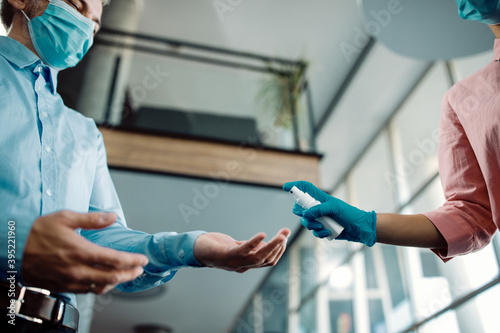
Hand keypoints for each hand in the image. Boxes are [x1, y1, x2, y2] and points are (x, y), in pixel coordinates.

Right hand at [22, 211, 148, 293]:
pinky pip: (86, 290)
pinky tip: (104, 281)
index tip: (142, 260)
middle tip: (139, 270)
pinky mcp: (62, 286)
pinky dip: (100, 287)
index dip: (132, 261)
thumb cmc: (37, 232)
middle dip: (130, 274)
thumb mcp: (65, 217)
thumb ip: (92, 219)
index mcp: (82, 251)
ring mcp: (70, 280)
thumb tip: (112, 217)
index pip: (115, 260)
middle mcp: (78, 269)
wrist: (13, 249)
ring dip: (116, 283)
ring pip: (100, 287)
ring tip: (125, 276)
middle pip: (112, 277)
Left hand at [193, 229, 290, 272]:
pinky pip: (244, 251)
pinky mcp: (226, 255)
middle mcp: (242, 266)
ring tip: (281, 235)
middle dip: (279, 247)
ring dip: (272, 246)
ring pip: (259, 257)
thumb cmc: (215, 247)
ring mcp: (235, 262)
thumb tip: (264, 244)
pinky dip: (255, 243)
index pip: (268, 261)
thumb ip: (249, 247)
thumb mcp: (235, 247)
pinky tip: (262, 235)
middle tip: (286, 234)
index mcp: (246, 264)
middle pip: (266, 260)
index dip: (278, 250)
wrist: (194, 250)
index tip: (285, 236)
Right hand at [283, 181, 376, 246]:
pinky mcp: (321, 228)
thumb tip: (304, 214)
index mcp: (320, 198)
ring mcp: (319, 218)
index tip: (286, 187)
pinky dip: (319, 233)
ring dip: (312, 226)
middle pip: (299, 207)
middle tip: (310, 217)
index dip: (295, 186)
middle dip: (302, 214)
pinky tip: (327, 232)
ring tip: (323, 227)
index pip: (305, 188)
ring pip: (305, 221)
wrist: (358, 229)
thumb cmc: (349, 214)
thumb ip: (318, 210)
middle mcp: (317, 207)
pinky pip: (313, 231)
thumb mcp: (334, 208)